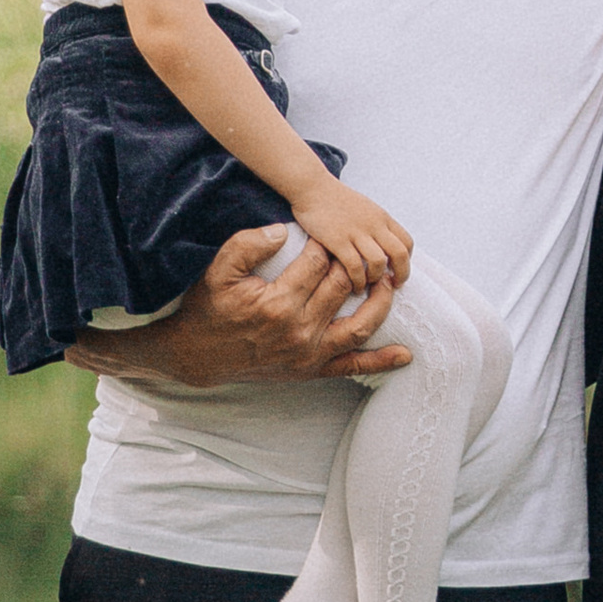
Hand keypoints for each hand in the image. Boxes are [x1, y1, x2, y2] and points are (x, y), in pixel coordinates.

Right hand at [64, 224, 411, 385]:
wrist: (197, 355)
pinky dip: (381, 361)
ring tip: (391, 281)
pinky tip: (405, 354)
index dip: (326, 242)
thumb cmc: (209, 309)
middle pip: (342, 287)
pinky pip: (352, 366)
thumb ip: (248, 245)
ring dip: (380, 302)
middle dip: (354, 263)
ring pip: (360, 325)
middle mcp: (299, 330)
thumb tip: (282, 230)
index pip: (318, 263)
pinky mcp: (311, 371)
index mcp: (277, 302)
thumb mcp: (218, 271)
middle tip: (359, 248)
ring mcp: (309, 354)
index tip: (328, 232)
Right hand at [292, 175, 413, 293]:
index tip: (397, 272)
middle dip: (401, 274)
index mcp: (382, 217)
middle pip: (400, 253)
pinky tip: (353, 285)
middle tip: (392, 286)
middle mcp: (374, 224)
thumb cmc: (335, 200)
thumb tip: (384, 245)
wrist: (312, 187)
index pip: (407, 242)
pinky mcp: (338, 240)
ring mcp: (356, 232)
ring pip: (378, 262)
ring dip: (375, 278)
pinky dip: (357, 280)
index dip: (407, 261)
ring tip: (368, 284)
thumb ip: (376, 225)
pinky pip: (355, 266)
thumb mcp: (365, 208)